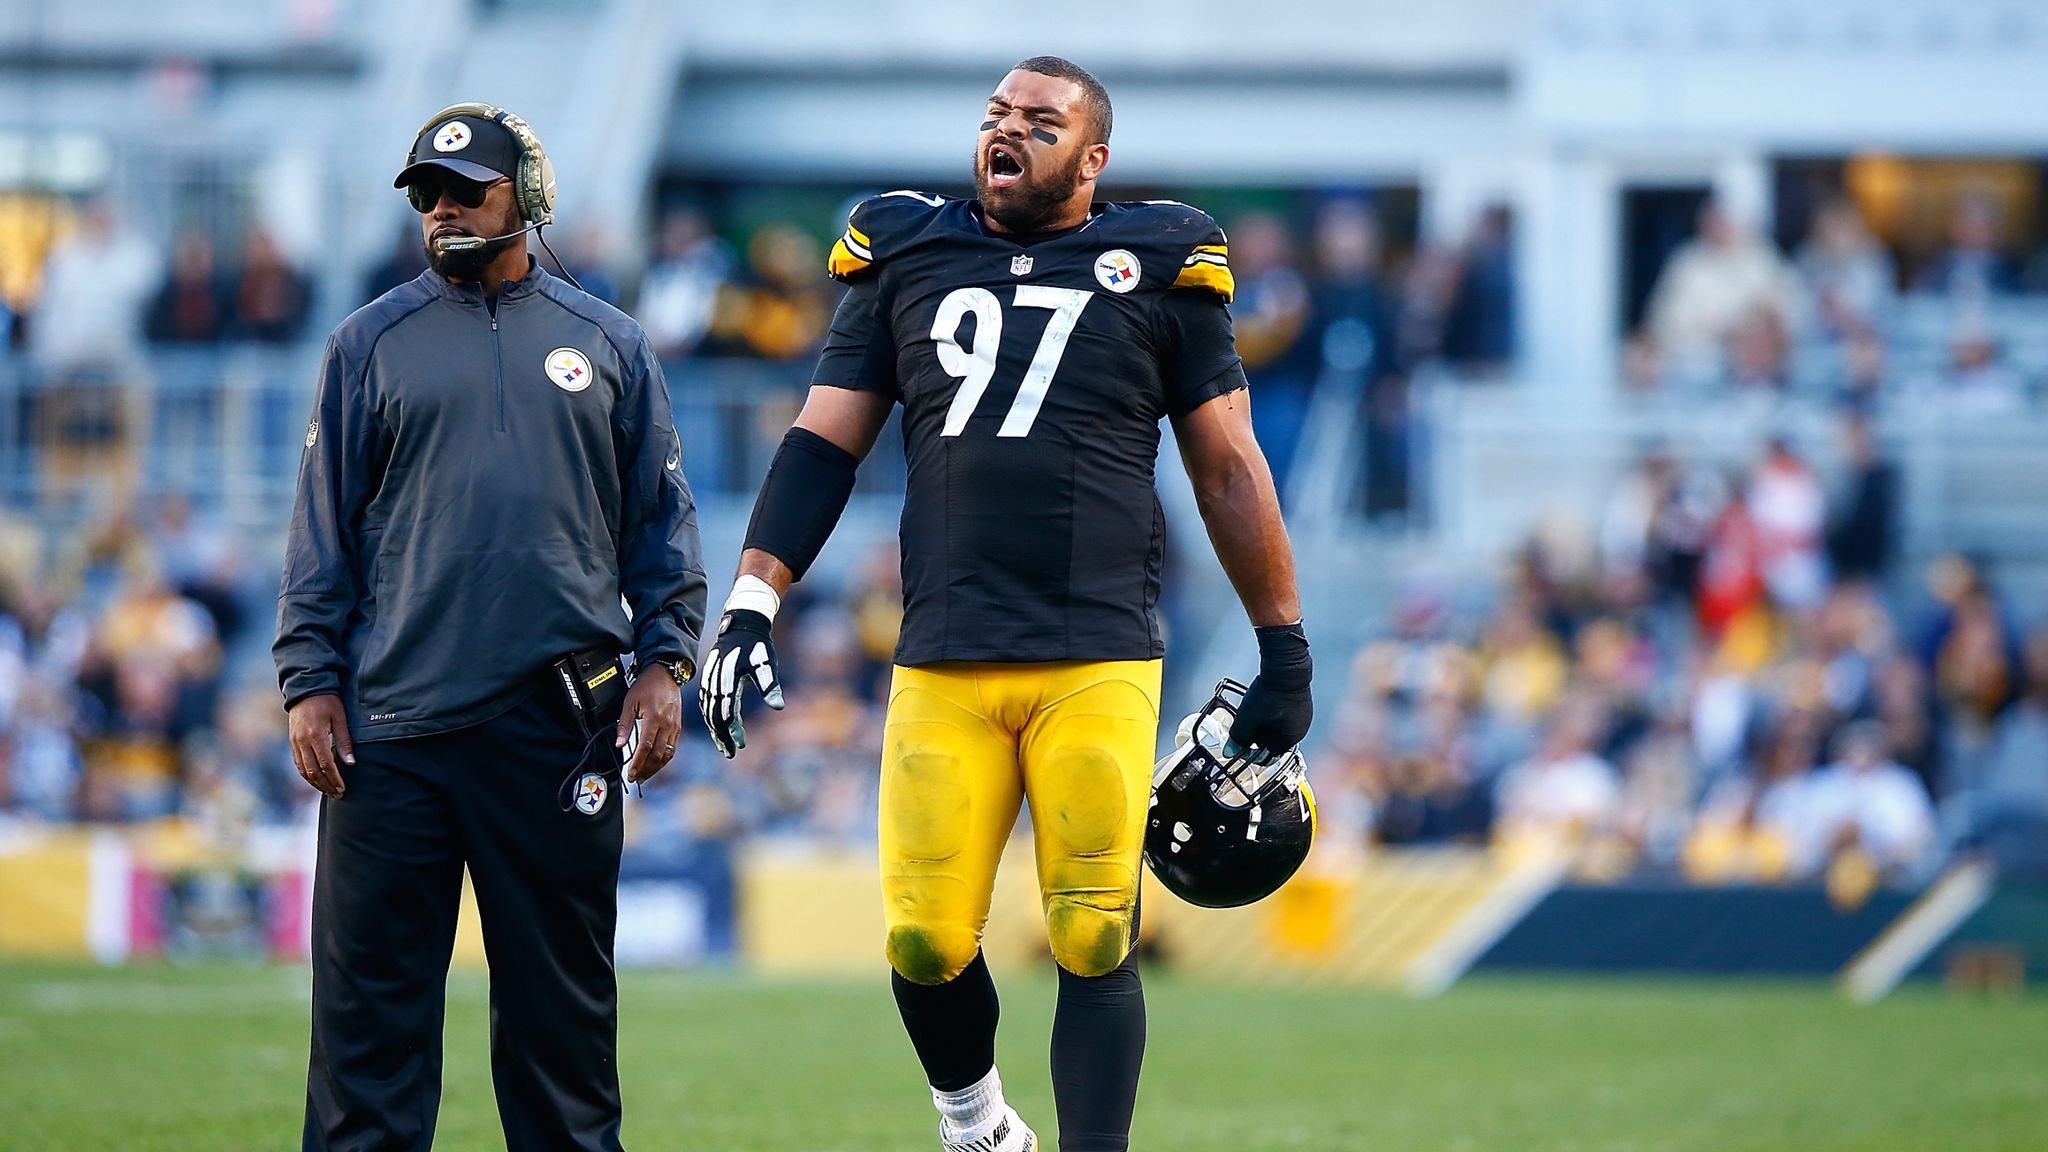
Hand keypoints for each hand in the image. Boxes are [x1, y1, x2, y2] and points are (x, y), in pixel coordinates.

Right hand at [287, 694, 352, 796]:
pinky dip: (307, 775)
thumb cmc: (327, 702)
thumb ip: (344, 742)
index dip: (334, 779)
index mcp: (315, 735)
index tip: (343, 788)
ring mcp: (295, 742)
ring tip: (329, 792)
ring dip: (316, 784)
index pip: (325, 764)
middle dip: (326, 786)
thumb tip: (350, 763)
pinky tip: (317, 781)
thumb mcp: (340, 718)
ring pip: (303, 770)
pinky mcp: (292, 742)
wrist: (306, 690)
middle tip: (338, 794)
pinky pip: (298, 764)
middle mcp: (302, 741)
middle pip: (313, 771)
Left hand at [618, 668, 682, 783]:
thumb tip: (620, 744)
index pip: (645, 747)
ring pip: (667, 754)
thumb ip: (624, 724)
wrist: (666, 675)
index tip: (631, 773)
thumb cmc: (647, 686)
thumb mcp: (630, 702)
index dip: (638, 763)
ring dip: (656, 768)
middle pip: (657, 755)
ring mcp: (675, 727)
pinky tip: (655, 764)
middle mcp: (667, 724)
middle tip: (636, 779)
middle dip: (646, 770)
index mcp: (654, 718)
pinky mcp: (678, 728)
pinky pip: (672, 748)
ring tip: (644, 776)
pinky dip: (664, 759)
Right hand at [698, 608, 783, 758]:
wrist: (742, 625)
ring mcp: (709, 680)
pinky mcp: (709, 679)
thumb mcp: (766, 663)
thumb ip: (769, 685)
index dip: (733, 730)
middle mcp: (715, 682)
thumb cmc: (757, 646)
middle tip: (731, 753)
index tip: (741, 745)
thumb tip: (778, 706)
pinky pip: (706, 702)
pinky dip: (711, 716)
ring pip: (708, 710)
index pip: (727, 712)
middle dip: (722, 736)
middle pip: (715, 715)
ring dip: (715, 729)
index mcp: (728, 680)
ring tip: (724, 745)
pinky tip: (717, 726)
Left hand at [1226, 623, 1312, 762]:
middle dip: (1256, 735)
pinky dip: (1272, 710)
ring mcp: (1303, 715)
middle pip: (1272, 741)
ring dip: (1264, 722)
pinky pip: (1284, 713)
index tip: (1239, 743)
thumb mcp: (1246, 722)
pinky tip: (1264, 700)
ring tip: (1253, 710)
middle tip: (1244, 724)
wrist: (1285, 667)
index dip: (1250, 751)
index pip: (1267, 755)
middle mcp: (1299, 730)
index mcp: (1288, 740)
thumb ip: (1238, 740)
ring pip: (1277, 726)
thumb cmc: (1269, 696)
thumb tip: (1230, 752)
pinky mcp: (1301, 701)